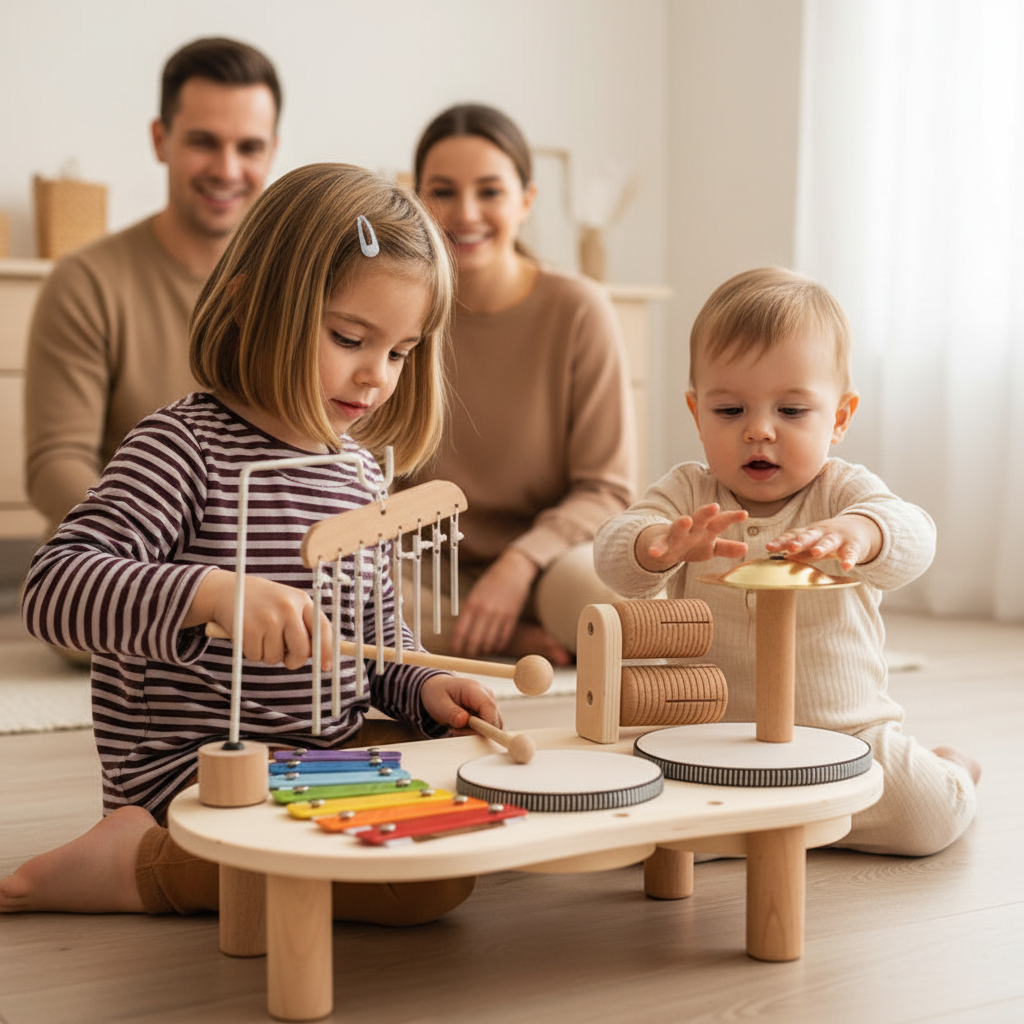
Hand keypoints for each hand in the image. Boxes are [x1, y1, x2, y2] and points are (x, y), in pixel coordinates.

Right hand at [185, 569, 331, 669]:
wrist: (226, 590)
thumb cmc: (262, 603)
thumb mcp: (287, 604)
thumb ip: (304, 625)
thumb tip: (320, 655)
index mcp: (302, 600)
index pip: (323, 629)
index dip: (328, 651)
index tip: (326, 666)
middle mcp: (287, 607)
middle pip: (302, 650)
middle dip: (295, 660)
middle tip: (286, 657)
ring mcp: (268, 618)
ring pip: (276, 658)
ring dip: (268, 654)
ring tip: (261, 635)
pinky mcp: (248, 629)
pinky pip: (257, 657)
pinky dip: (252, 653)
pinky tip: (248, 635)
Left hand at [420, 674, 501, 733]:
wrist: (438, 688)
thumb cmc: (438, 693)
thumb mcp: (439, 703)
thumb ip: (451, 712)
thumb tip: (464, 721)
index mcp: (475, 689)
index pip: (489, 707)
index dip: (485, 725)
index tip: (471, 736)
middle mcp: (487, 695)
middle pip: (495, 719)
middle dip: (478, 732)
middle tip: (456, 730)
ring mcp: (490, 703)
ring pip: (495, 726)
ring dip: (478, 733)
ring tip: (458, 728)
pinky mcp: (490, 712)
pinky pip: (490, 727)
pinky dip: (478, 732)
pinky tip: (464, 728)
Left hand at [450, 549, 536, 657]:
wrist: (514, 570)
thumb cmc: (492, 580)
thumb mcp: (475, 592)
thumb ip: (469, 610)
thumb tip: (461, 630)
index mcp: (472, 603)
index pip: (460, 631)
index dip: (456, 645)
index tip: (455, 651)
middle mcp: (484, 611)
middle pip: (474, 640)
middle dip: (469, 652)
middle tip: (468, 656)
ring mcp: (499, 615)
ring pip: (489, 642)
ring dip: (484, 650)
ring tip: (481, 651)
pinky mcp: (512, 617)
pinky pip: (503, 638)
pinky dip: (498, 645)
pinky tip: (494, 646)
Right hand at [636, 503, 748, 571]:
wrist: (664, 547)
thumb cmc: (691, 544)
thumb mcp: (710, 547)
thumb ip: (727, 548)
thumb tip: (746, 549)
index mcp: (706, 528)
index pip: (721, 521)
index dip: (732, 517)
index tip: (745, 514)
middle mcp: (692, 528)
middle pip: (700, 518)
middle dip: (707, 512)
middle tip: (715, 507)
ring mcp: (676, 535)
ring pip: (679, 528)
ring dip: (681, 524)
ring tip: (685, 520)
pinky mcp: (662, 543)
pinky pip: (660, 546)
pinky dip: (657, 548)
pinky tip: (654, 553)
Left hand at [765, 514, 881, 570]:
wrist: (858, 528)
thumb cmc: (827, 539)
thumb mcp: (812, 544)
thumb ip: (798, 552)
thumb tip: (781, 559)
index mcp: (808, 533)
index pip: (792, 536)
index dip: (781, 542)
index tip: (769, 547)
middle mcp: (821, 533)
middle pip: (808, 536)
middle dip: (799, 541)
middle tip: (790, 547)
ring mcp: (837, 538)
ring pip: (828, 542)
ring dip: (821, 546)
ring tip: (816, 552)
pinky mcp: (853, 545)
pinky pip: (851, 553)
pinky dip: (849, 559)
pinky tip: (847, 567)